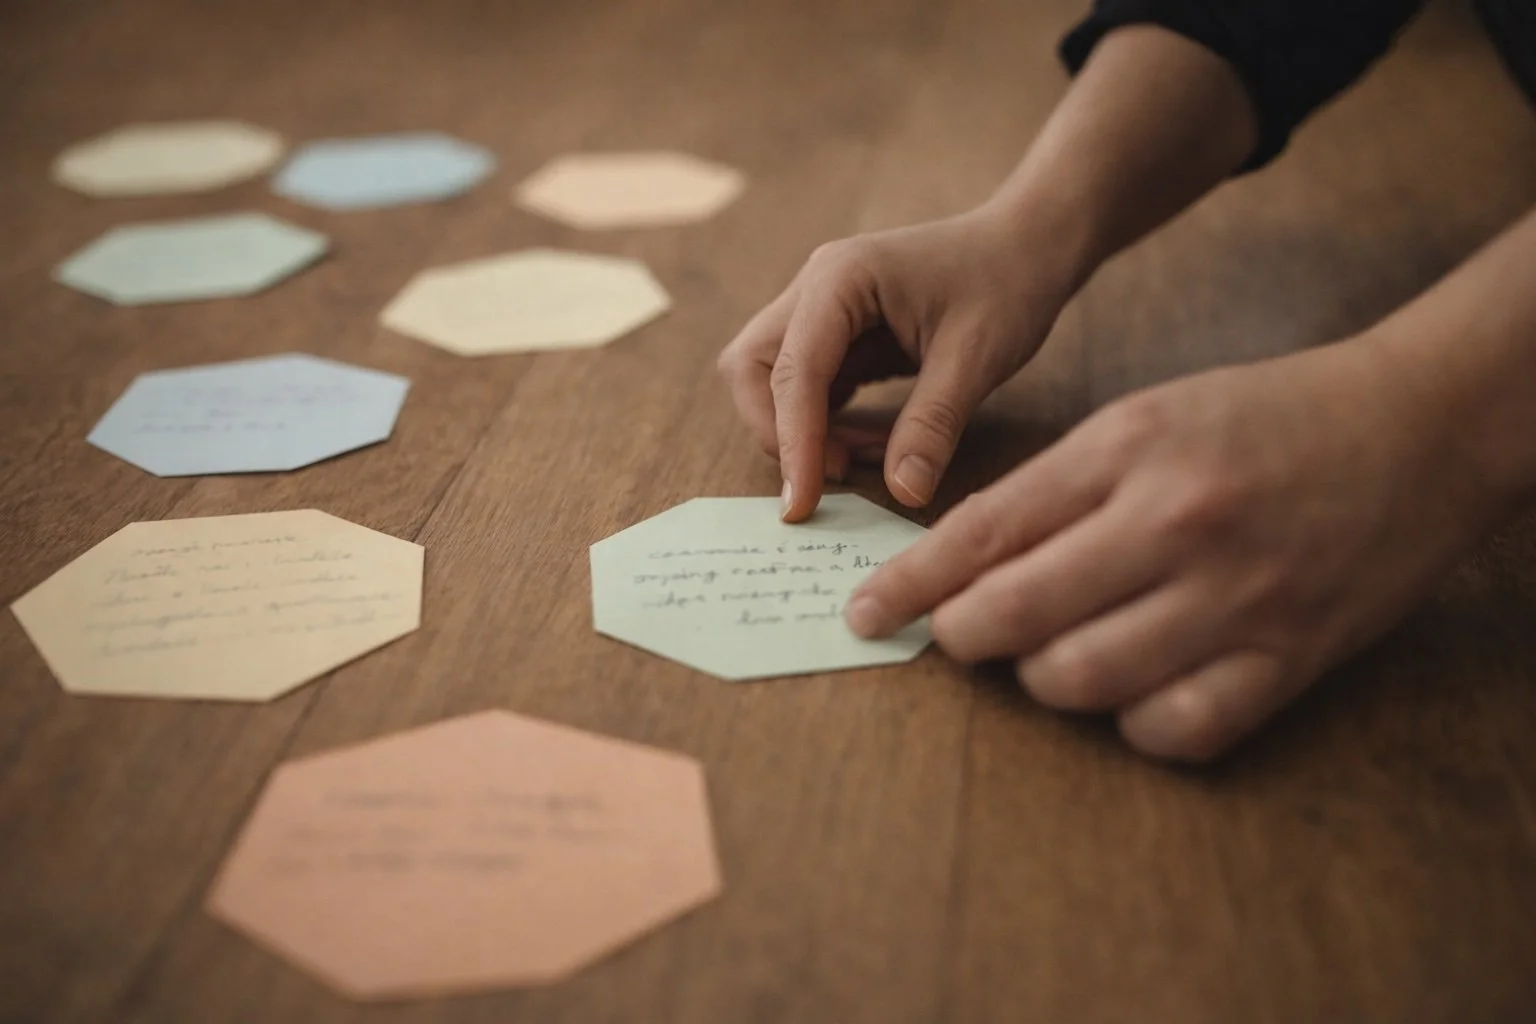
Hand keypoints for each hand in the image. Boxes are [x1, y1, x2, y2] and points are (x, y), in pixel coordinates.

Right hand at [717, 209, 1078, 521]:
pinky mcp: (836, 334)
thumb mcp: (977, 358)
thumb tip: (903, 493)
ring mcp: (820, 309)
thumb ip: (933, 424)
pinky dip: (825, 424)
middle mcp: (815, 288)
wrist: (1026, 247)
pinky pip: (806, 387)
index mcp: (840, 279)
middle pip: (752, 368)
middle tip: (835, 476)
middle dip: (778, 431)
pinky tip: (875, 442)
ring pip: (770, 379)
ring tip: (868, 455)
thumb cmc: (1006, 285)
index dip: (792, 442)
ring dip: (802, 430)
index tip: (802, 505)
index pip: (794, 371)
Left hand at [845, 338, 1494, 761]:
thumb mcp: (1147, 418)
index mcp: (1127, 451)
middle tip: (955, 635)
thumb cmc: (1266, 417)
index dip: (908, 586)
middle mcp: (1174, 525)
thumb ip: (1057, 488)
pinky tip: (1131, 691)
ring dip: (1042, 679)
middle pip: (1013, 616)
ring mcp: (1235, 598)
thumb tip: (965, 564)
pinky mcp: (1290, 659)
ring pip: (1080, 681)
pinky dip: (1134, 723)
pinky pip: (1174, 728)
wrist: (1417, 426)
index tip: (864, 614)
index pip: (982, 533)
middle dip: (960, 636)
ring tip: (1048, 654)